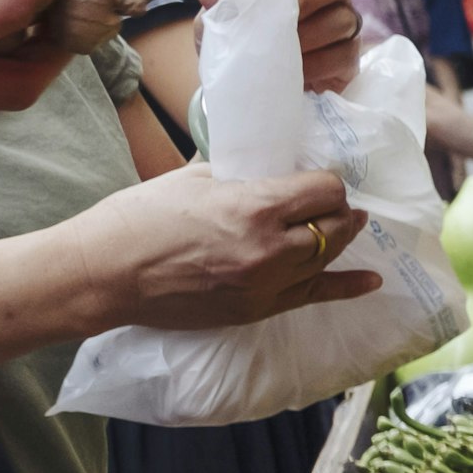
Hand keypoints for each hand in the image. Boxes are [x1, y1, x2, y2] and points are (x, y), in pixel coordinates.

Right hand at [110, 162, 381, 329]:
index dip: (327, 183)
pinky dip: (346, 286)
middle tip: (336, 202)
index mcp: (253, 207)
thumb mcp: (194, 179)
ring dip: (340, 239)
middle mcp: (268, 248)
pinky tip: (370, 279)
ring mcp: (264, 284)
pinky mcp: (254, 310)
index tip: (320, 180)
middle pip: (334, 225)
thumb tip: (268, 161)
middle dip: (339, 210)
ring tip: (348, 225)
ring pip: (327, 258)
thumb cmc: (138, 218)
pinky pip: (313, 296)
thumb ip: (240, 173)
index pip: (323, 190)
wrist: (102, 275)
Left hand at [188, 0, 366, 95]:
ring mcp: (344, 20)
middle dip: (304, 1)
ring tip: (278, 55)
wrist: (246, 83)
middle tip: (273, 23)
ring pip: (342, 19)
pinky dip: (316, 65)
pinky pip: (344, 53)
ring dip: (307, 39)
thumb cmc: (236, 39)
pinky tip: (295, 74)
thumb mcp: (216, 18)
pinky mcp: (350, 54)